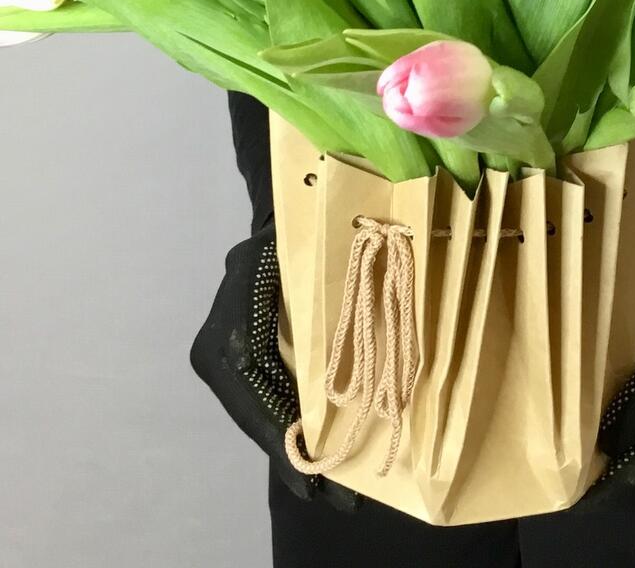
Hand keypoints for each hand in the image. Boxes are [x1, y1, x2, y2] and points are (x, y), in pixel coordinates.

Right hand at [189, 218, 360, 510]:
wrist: (279, 217)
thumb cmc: (286, 235)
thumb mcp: (279, 265)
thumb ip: (283, 310)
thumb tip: (286, 364)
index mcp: (225, 338)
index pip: (253, 403)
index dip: (282, 444)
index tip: (312, 479)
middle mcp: (217, 355)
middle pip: (258, 417)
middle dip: (295, 458)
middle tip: (336, 498)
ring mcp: (227, 359)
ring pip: (264, 414)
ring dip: (295, 449)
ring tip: (332, 487)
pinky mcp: (244, 359)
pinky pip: (269, 399)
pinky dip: (292, 425)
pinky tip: (319, 449)